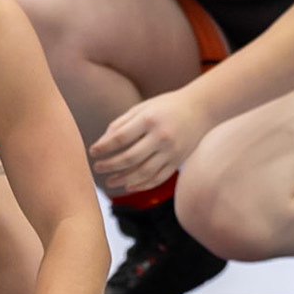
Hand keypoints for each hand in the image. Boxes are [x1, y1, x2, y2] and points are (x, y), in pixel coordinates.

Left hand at [89, 88, 211, 195]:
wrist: (201, 109)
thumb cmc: (165, 107)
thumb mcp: (142, 108)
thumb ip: (121, 124)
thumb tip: (102, 144)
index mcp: (149, 120)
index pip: (120, 138)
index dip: (103, 147)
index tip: (92, 152)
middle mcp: (161, 136)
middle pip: (129, 158)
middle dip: (110, 165)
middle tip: (97, 168)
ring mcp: (171, 151)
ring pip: (143, 172)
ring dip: (123, 180)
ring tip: (109, 182)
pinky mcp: (178, 161)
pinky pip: (158, 178)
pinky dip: (142, 185)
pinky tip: (129, 186)